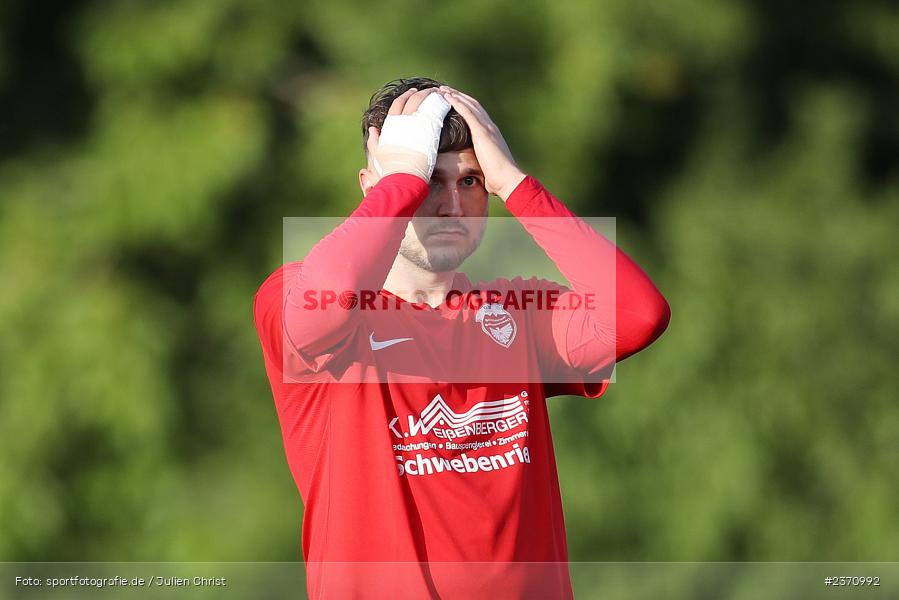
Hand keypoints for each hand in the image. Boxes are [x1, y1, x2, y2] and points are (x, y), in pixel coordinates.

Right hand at [367, 88, 450, 181]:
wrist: (404, 175)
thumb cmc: (390, 167)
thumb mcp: (378, 152)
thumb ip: (373, 140)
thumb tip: (372, 128)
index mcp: (391, 124)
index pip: (398, 103)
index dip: (405, 95)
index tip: (412, 91)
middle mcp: (403, 120)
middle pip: (413, 99)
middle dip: (421, 92)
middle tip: (428, 90)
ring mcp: (417, 124)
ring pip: (425, 102)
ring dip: (432, 94)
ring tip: (438, 92)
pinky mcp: (429, 130)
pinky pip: (436, 111)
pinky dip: (440, 104)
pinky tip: (444, 102)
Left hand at [439, 86, 525, 200]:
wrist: (507, 180)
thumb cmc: (497, 178)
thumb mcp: (485, 164)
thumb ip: (478, 159)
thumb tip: (470, 166)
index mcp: (491, 133)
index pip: (476, 113)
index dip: (464, 104)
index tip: (452, 99)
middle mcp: (490, 127)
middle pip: (472, 105)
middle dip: (458, 96)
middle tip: (444, 89)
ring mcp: (488, 128)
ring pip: (470, 105)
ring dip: (455, 96)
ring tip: (442, 89)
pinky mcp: (483, 132)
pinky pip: (468, 113)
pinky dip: (458, 103)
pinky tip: (448, 97)